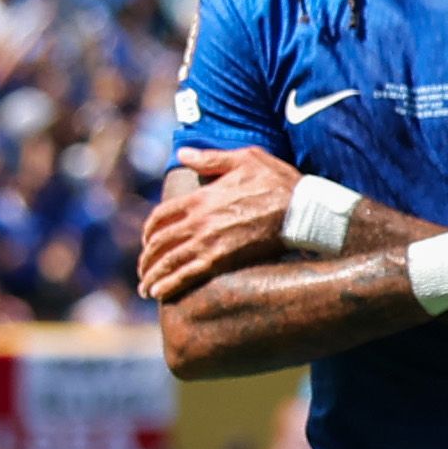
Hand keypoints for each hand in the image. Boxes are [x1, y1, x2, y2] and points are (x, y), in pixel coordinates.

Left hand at [138, 145, 302, 300]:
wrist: (304, 210)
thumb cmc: (279, 182)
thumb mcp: (246, 158)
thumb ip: (211, 158)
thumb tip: (183, 154)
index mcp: (199, 198)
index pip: (161, 216)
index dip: (149, 230)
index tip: (147, 241)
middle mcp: (198, 221)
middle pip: (159, 243)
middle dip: (147, 259)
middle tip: (143, 270)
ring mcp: (209, 242)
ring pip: (168, 261)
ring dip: (152, 276)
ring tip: (146, 288)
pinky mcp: (223, 260)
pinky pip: (188, 274)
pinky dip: (170, 284)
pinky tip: (159, 294)